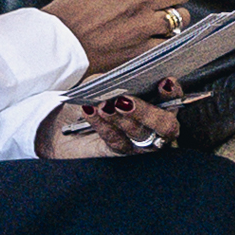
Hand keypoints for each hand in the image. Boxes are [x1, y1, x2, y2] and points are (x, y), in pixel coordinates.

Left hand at [36, 94, 185, 159]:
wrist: (61, 123)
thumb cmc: (88, 98)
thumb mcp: (102, 82)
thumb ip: (116, 80)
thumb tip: (124, 82)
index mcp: (154, 102)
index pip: (173, 98)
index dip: (173, 92)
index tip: (164, 82)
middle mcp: (152, 124)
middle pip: (165, 125)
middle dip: (147, 112)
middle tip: (125, 102)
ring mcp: (138, 142)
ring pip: (141, 135)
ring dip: (121, 119)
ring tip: (104, 106)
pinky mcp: (120, 153)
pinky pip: (116, 141)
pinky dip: (103, 125)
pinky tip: (91, 111)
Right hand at [43, 0, 196, 69]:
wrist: (56, 46)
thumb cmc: (68, 13)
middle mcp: (136, 0)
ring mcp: (141, 26)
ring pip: (181, 16)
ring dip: (174, 18)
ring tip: (160, 21)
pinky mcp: (141, 50)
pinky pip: (170, 41)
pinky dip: (166, 40)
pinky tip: (155, 38)